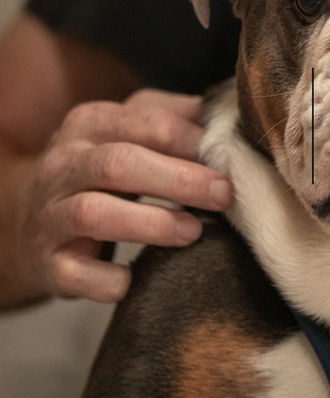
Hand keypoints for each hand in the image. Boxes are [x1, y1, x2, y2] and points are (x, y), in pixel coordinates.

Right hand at [9, 89, 232, 303]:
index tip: (230, 159)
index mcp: (91, 123)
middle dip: (180, 180)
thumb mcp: (131, 133)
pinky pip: (77, 273)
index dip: (194, 142)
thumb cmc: (104, 173)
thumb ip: (175, 119)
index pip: (148, 124)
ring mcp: (50, 214)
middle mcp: (63, 164)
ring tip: (193, 231)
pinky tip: (137, 278)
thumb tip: (231, 117)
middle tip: (224, 195)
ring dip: (152, 224)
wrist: (30, 219)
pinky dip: (110, 279)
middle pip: (120, 164)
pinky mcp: (47, 263)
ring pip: (95, 213)